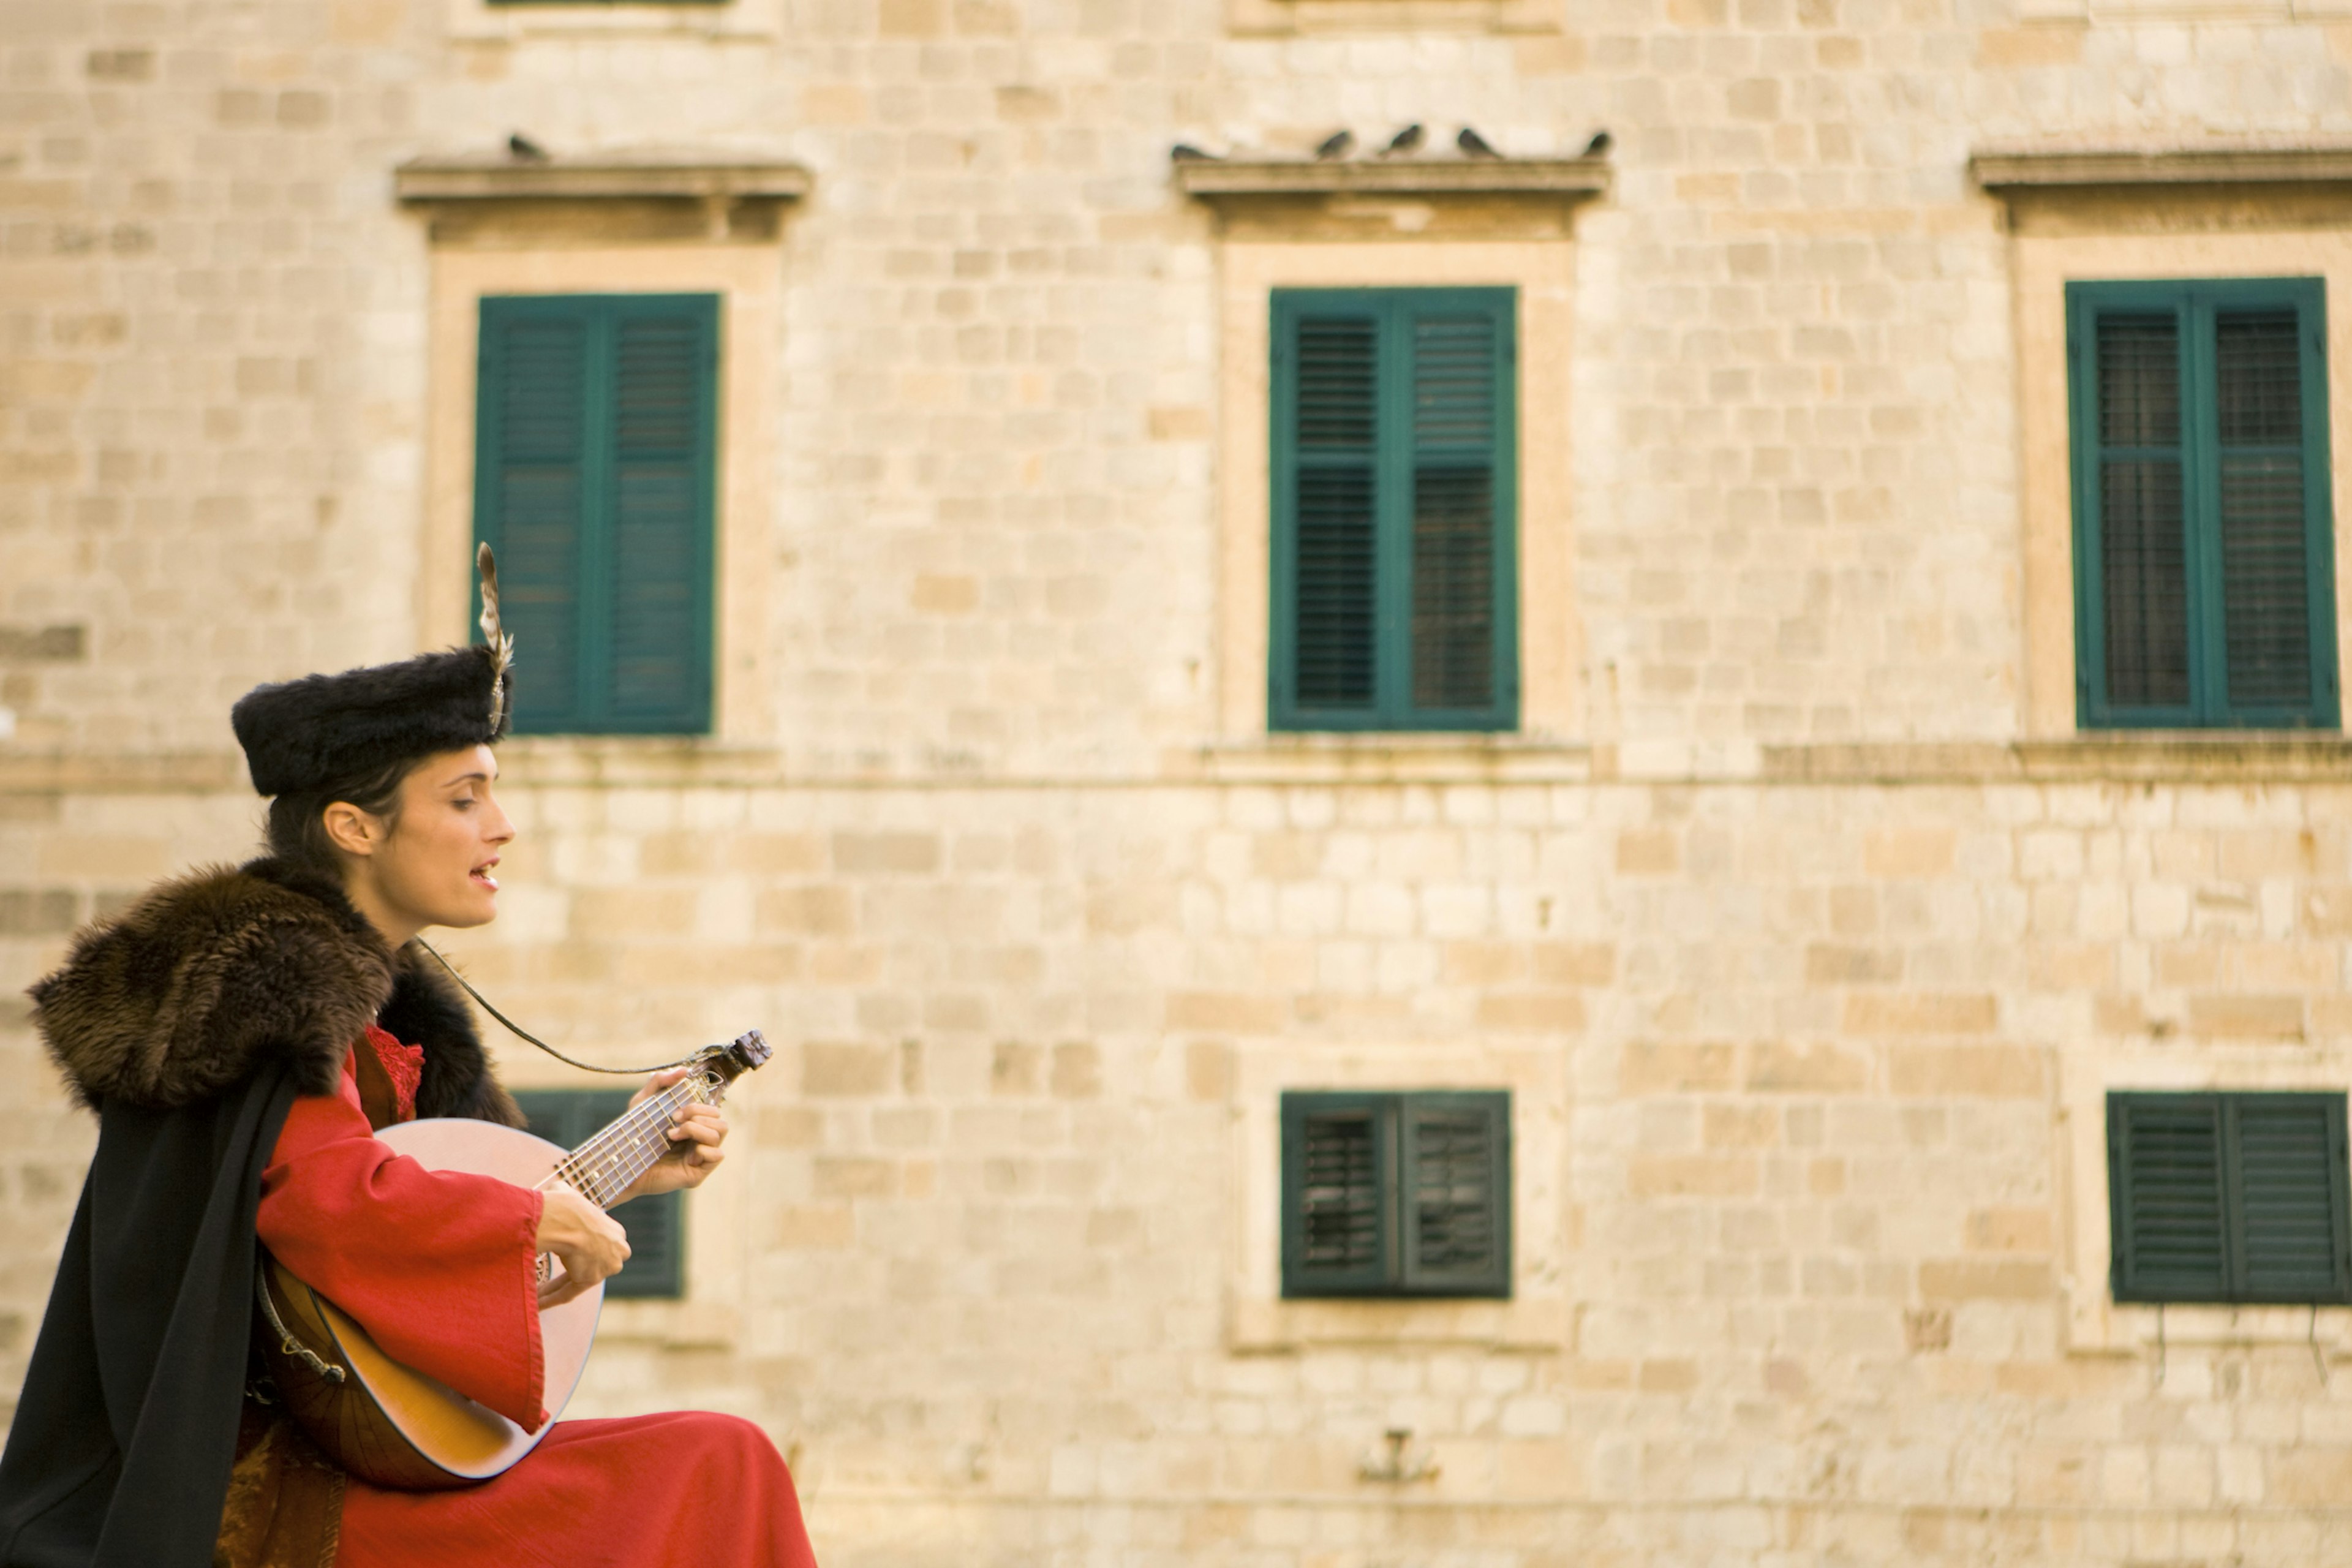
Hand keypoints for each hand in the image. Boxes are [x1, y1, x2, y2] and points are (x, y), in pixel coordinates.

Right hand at [534, 1185, 628, 1308]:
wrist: (563, 1217)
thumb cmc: (565, 1204)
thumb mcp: (571, 1194)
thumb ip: (569, 1199)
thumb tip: (558, 1192)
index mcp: (615, 1232)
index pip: (599, 1246)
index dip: (579, 1252)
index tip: (563, 1254)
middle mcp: (616, 1252)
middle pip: (591, 1266)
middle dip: (570, 1272)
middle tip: (548, 1278)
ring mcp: (604, 1268)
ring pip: (575, 1282)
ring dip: (553, 1289)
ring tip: (535, 1293)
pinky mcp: (589, 1280)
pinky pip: (567, 1293)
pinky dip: (550, 1299)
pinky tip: (536, 1303)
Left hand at [615, 1066, 727, 1202]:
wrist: (623, 1165)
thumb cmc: (633, 1136)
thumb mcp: (643, 1103)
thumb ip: (659, 1082)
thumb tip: (684, 1070)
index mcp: (692, 1126)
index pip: (713, 1110)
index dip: (698, 1106)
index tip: (674, 1112)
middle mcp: (700, 1141)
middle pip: (720, 1121)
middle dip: (697, 1116)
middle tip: (673, 1122)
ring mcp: (700, 1158)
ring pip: (720, 1134)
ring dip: (696, 1130)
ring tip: (673, 1136)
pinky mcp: (698, 1173)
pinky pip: (718, 1155)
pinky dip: (703, 1150)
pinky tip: (685, 1155)